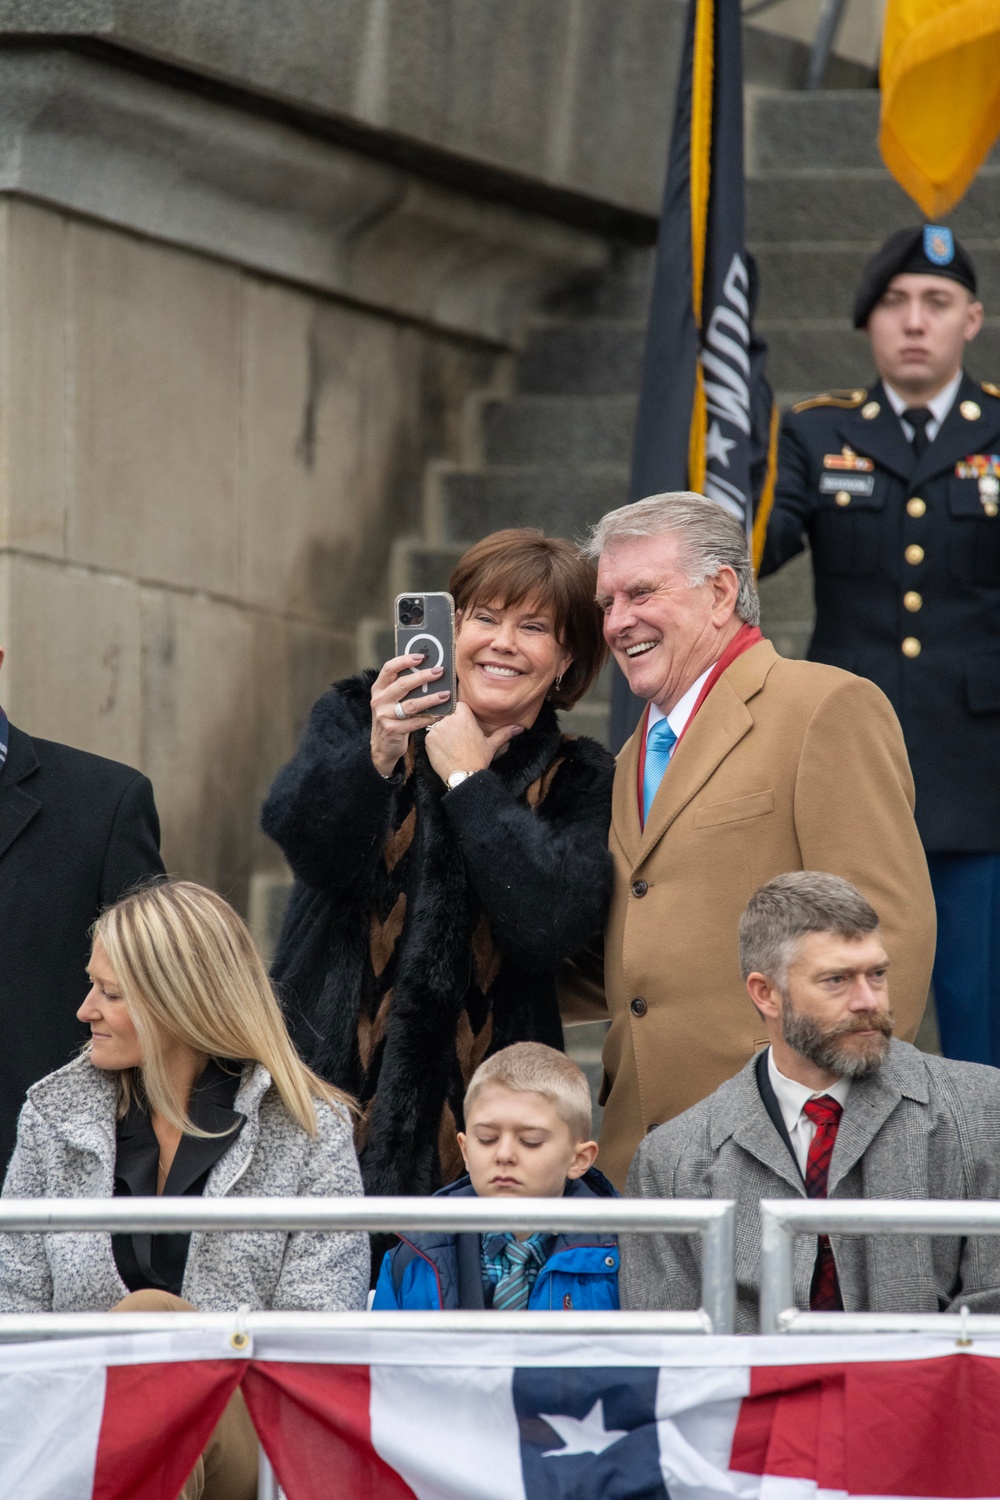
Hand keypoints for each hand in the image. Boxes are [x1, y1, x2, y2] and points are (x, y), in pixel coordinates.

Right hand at [370, 654, 450, 776]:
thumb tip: (429, 669)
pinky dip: (431, 717)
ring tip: (446, 694)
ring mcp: (384, 716)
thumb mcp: (391, 700)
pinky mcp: (393, 730)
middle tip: (440, 671)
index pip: (389, 669)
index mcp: (378, 689)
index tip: (421, 656)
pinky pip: (416, 722)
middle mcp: (379, 700)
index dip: (404, 660)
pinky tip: (443, 713)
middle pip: (402, 684)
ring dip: (431, 698)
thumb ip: (403, 687)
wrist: (383, 746)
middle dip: (423, 676)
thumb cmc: (393, 717)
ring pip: (411, 704)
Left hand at [424, 702, 522, 783]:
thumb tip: (519, 728)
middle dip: (449, 720)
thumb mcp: (492, 744)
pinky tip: (443, 749)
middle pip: (446, 712)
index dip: (459, 712)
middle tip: (456, 735)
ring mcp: (436, 728)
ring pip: (436, 723)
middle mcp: (449, 718)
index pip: (458, 704)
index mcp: (464, 715)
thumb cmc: (478, 759)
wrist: (464, 775)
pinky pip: (429, 734)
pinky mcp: (428, 738)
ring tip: (450, 743)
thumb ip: (504, 733)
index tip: (461, 721)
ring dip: (441, 730)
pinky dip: (435, 740)